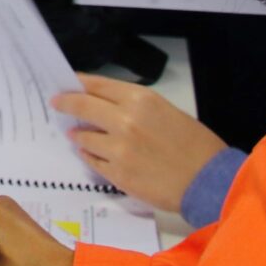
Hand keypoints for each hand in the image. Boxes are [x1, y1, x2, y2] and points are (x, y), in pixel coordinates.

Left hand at [48, 77, 228, 214]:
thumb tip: (107, 106)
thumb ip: (136, 107)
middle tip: (56, 103)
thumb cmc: (196, 145)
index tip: (67, 84)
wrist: (208, 181)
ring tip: (76, 134)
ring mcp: (118, 148)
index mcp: (141, 99)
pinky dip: (89, 155)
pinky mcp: (117, 174)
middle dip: (65, 103)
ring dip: (78, 134)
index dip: (79, 83)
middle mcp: (125, 120)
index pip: (98, 85)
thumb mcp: (168, 112)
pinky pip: (92, 160)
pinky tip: (90, 153)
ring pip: (84, 136)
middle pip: (83, 106)